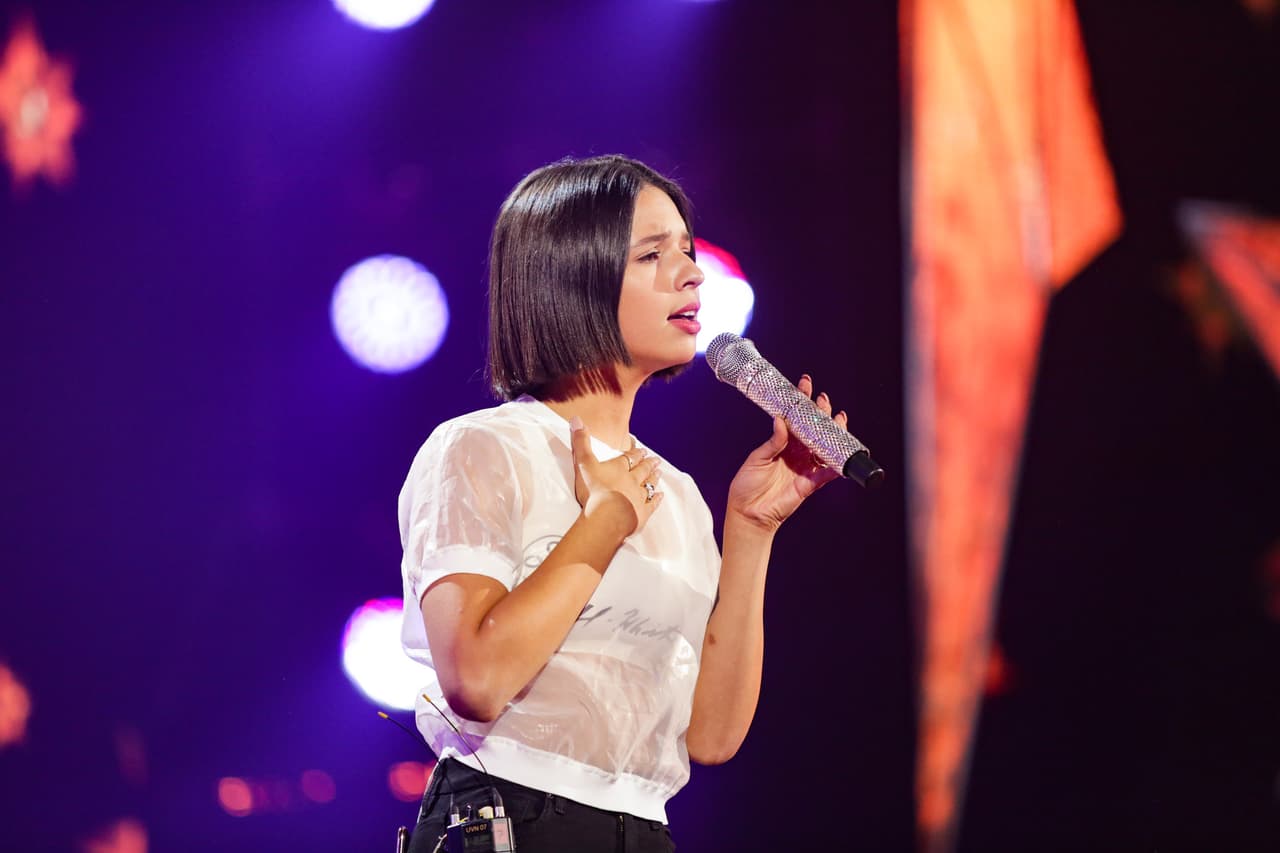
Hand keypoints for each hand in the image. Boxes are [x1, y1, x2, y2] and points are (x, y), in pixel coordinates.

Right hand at [569, 416, 663, 534]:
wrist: (607, 516)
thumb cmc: (594, 490)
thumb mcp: (583, 463)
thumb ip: (581, 443)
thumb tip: (576, 419)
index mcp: (618, 469)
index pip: (628, 458)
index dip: (635, 453)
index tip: (642, 450)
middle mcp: (631, 480)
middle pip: (641, 470)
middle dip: (648, 464)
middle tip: (656, 460)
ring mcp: (638, 497)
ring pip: (648, 485)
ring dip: (653, 478)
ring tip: (659, 472)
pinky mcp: (641, 513)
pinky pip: (651, 504)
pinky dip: (656, 500)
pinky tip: (660, 496)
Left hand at [726, 374, 844, 531]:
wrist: (749, 513)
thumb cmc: (747, 485)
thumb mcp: (757, 459)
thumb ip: (773, 442)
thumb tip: (781, 420)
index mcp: (782, 443)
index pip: (795, 418)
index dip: (801, 402)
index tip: (805, 385)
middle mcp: (796, 453)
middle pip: (814, 429)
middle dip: (820, 413)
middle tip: (823, 400)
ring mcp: (804, 467)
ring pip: (825, 446)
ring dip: (833, 432)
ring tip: (838, 418)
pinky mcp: (810, 484)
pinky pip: (827, 473)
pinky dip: (836, 464)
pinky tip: (843, 452)